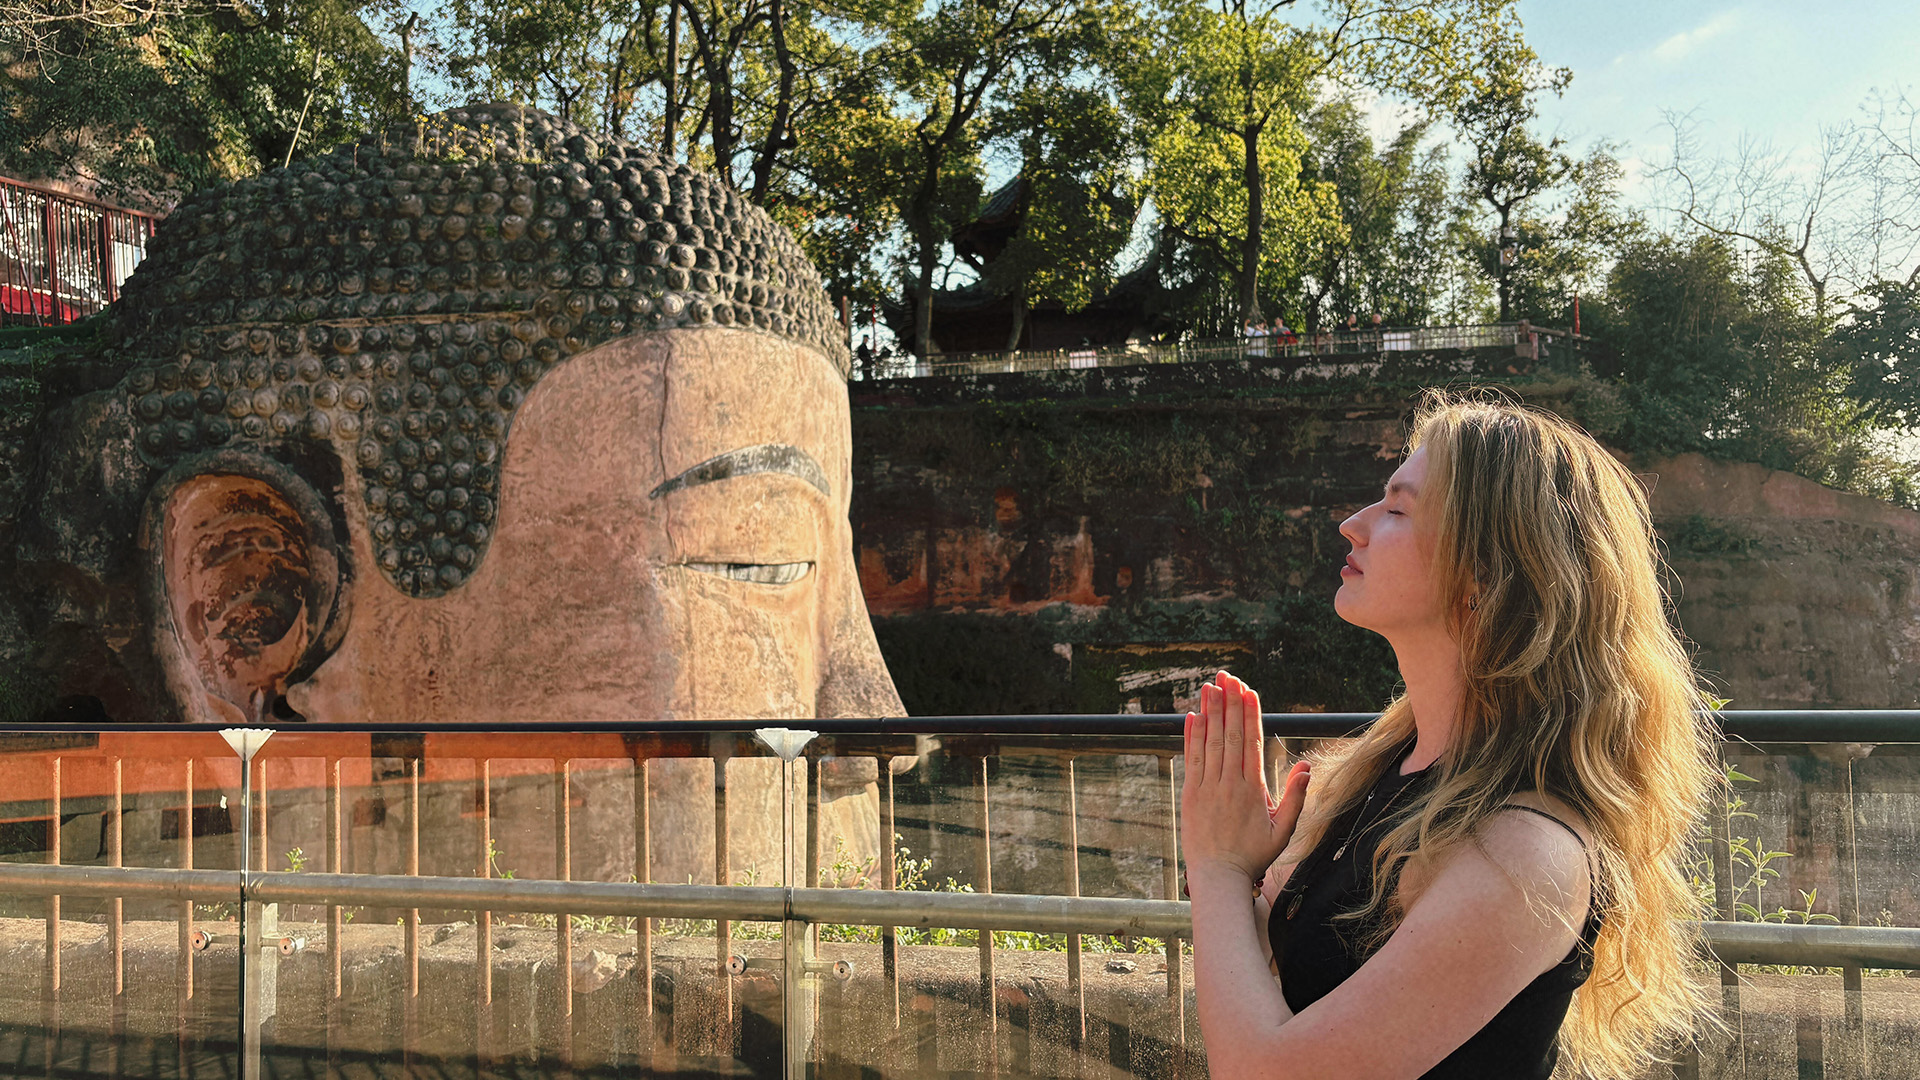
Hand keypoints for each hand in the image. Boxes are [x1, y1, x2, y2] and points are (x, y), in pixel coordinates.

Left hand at [1180, 671, 1309, 886]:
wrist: (1218, 877)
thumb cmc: (1254, 856)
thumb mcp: (1284, 831)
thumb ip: (1295, 798)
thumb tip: (1305, 766)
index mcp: (1253, 789)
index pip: (1252, 742)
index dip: (1250, 714)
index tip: (1248, 691)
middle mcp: (1228, 783)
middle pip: (1230, 735)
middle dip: (1229, 703)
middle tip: (1228, 676)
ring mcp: (1207, 787)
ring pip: (1209, 742)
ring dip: (1209, 712)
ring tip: (1209, 686)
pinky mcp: (1190, 795)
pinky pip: (1191, 759)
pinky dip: (1191, 737)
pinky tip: (1192, 716)